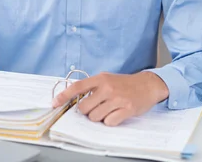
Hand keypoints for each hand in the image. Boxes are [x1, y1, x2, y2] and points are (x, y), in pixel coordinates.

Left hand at [52, 71, 168, 125]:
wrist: (147, 84)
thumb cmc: (124, 83)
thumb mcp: (106, 79)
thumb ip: (92, 87)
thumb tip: (74, 99)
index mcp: (100, 79)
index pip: (77, 87)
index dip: (64, 96)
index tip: (54, 103)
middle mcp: (107, 88)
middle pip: (84, 108)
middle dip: (87, 111)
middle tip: (97, 107)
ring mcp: (117, 99)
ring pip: (95, 117)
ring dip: (99, 117)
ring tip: (108, 109)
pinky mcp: (127, 109)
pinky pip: (109, 122)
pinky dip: (110, 121)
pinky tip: (116, 113)